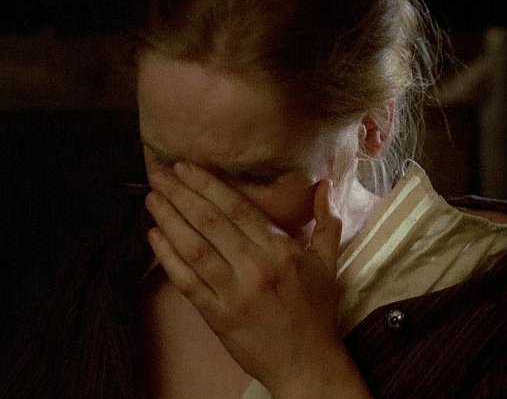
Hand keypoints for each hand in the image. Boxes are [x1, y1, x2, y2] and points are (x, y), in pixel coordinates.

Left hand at [145, 162, 369, 397]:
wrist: (307, 363)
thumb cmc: (318, 313)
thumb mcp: (329, 264)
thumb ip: (326, 223)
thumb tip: (325, 185)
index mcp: (282, 251)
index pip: (239, 208)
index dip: (209, 184)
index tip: (187, 166)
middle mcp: (256, 267)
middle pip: (211, 221)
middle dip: (181, 193)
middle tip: (159, 172)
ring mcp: (234, 292)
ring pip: (194, 247)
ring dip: (169, 219)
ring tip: (152, 198)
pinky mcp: (217, 316)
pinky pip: (186, 281)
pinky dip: (168, 257)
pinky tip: (155, 236)